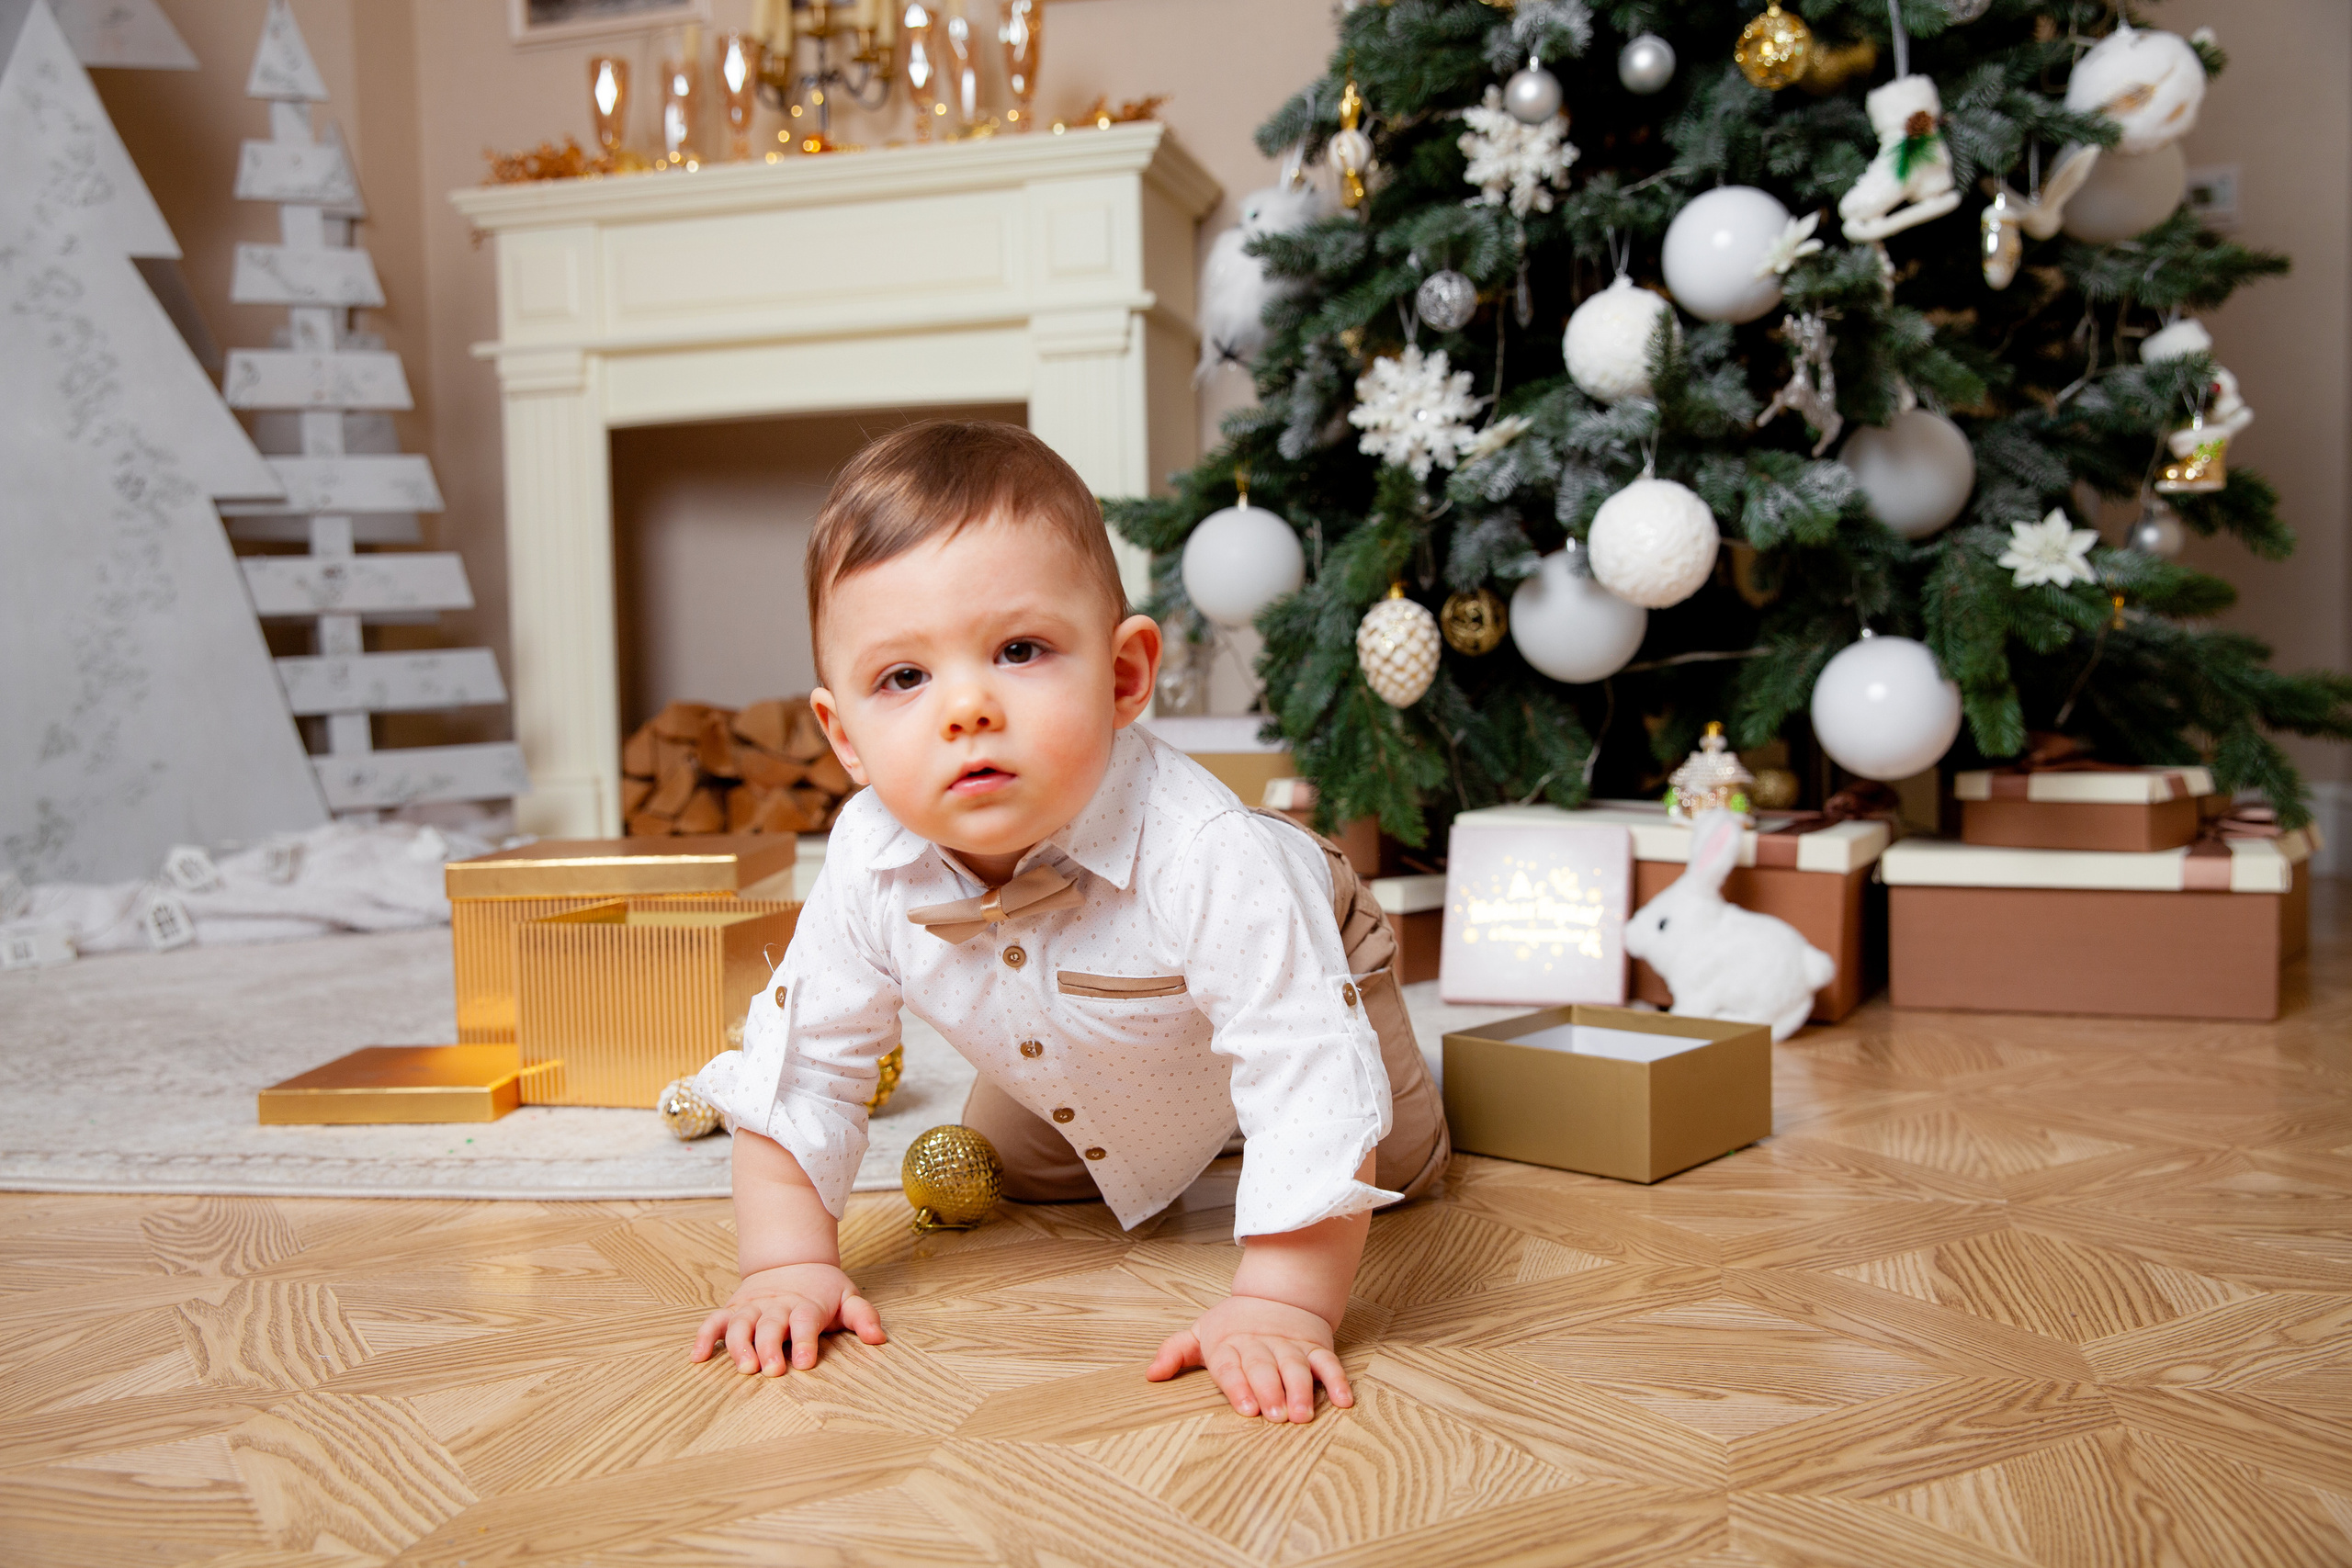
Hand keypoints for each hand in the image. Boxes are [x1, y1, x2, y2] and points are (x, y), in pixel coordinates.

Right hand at [692, 1262, 884, 1374]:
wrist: (790, 1259)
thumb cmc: (822, 1289)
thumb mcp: (847, 1297)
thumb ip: (863, 1316)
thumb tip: (879, 1338)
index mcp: (805, 1304)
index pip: (805, 1322)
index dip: (804, 1341)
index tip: (804, 1361)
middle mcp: (776, 1306)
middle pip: (769, 1326)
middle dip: (769, 1348)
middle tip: (772, 1370)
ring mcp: (752, 1308)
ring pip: (740, 1325)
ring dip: (739, 1346)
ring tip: (743, 1368)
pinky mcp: (733, 1310)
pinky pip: (713, 1322)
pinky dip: (703, 1338)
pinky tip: (698, 1358)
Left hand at [1146, 1292, 1352, 1422]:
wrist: (1278, 1292)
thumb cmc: (1234, 1323)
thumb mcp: (1201, 1332)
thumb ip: (1176, 1352)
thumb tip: (1151, 1375)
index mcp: (1230, 1344)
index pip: (1231, 1366)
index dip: (1238, 1386)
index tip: (1245, 1407)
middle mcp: (1261, 1345)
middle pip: (1265, 1368)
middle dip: (1270, 1390)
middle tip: (1274, 1415)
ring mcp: (1290, 1345)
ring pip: (1296, 1367)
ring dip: (1301, 1390)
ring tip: (1302, 1414)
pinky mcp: (1315, 1347)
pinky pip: (1328, 1363)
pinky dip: (1337, 1380)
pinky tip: (1343, 1400)